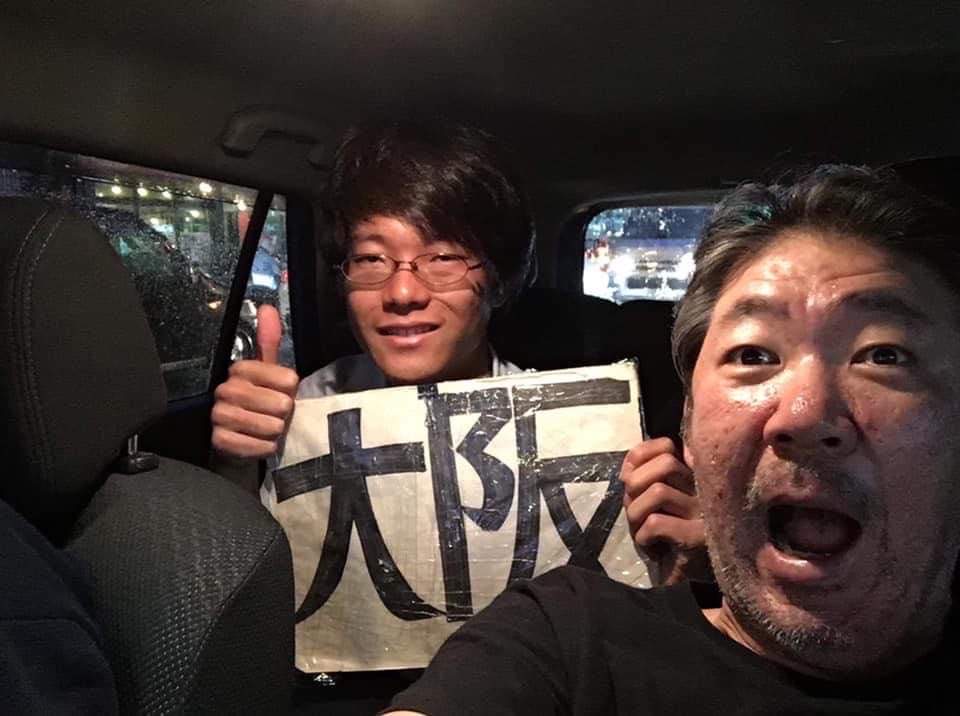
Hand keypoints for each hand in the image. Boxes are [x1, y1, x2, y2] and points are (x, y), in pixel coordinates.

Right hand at [211, 305, 298, 458]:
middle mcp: (226, 390)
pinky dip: (263, 447)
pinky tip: (262, 443)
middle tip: (278, 414)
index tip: (286, 392)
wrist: (243, 438)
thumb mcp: (269, 371)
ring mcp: (219, 415)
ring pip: (266, 425)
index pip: (286, 378)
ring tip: (271, 428)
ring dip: (275, 430)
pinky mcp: (218, 440)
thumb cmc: (261, 402)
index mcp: (240, 370)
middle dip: (284, 413)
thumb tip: (267, 307)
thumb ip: (269, 341)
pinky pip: (253, 445)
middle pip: (278, 403)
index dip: (292, 389)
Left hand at [621, 437, 709, 584]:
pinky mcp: (700, 539)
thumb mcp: (649, 505)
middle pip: (665, 462)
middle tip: (635, 510)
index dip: (640, 457)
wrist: (689, 586)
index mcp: (693, 477)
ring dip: (636, 513)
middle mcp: (705, 490)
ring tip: (642, 532)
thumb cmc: (666, 542)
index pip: (666, 446)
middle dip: (636, 485)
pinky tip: (652, 548)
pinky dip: (644, 536)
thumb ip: (640, 481)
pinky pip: (657, 522)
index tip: (629, 479)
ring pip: (658, 491)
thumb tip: (627, 470)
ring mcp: (706, 514)